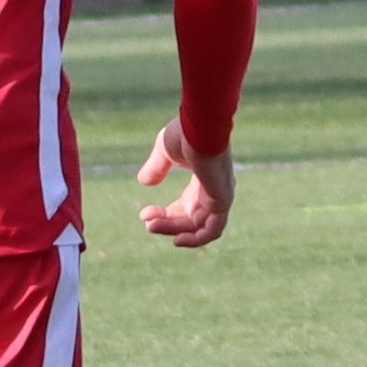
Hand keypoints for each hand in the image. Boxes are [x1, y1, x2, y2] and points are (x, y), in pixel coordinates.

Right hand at [133, 123, 232, 246]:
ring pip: (198, 226)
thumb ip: (157, 168)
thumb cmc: (186, 132)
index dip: (166, 215)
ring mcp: (221, 196)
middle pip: (191, 220)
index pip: (187, 207)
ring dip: (174, 230)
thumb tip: (144, 181)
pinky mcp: (222, 199)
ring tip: (151, 227)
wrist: (200, 125)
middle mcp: (215, 191)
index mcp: (205, 180)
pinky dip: (196, 238)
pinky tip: (177, 240)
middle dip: (167, 223)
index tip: (144, 214)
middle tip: (146, 222)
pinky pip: (212, 229)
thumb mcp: (164, 151)